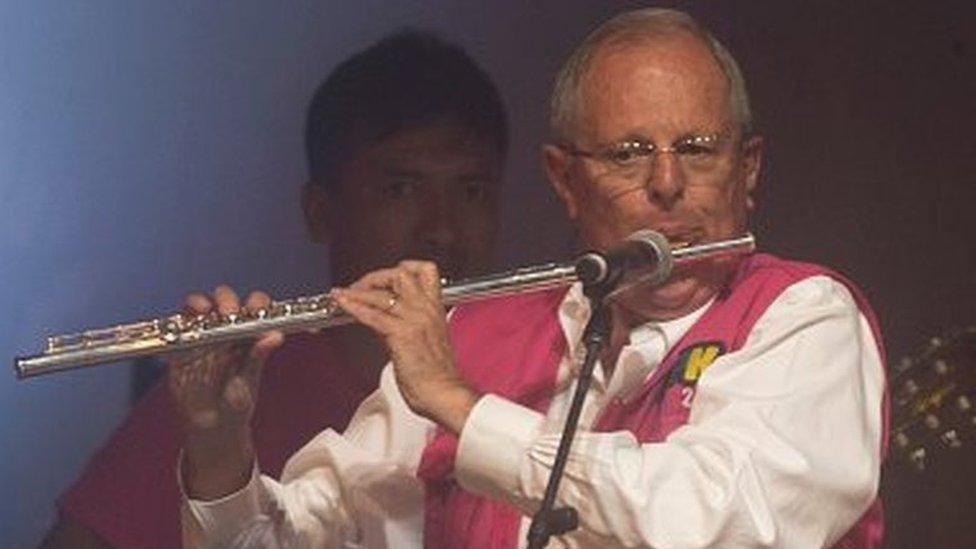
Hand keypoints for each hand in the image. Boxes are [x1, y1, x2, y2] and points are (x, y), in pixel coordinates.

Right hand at [167, 284, 283, 498]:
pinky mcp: (181, 346)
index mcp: (248, 334)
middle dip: (226, 300)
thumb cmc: (236, 402)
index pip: (254, 306)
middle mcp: (225, 329)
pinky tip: (185, 329)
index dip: (255, 303)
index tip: (256, 310)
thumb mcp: (249, 380)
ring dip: (199, 303)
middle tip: (228, 313)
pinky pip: (176, 327)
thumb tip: (275, 337)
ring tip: (203, 311)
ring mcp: (202, 335)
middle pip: (225, 299)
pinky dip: (179, 322)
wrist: (212, 426)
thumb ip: (258, 357)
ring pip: (198, 306)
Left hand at [332, 260, 477, 433]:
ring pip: (382, 293)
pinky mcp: (401, 334)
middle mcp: (426, 309)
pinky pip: (372, 314)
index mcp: (435, 309)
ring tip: (342, 293)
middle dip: (376, 277)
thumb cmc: (437, 376)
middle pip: (401, 274)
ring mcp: (414, 320)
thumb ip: (402, 325)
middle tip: (360, 287)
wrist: (445, 393)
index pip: (426, 271)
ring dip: (357, 291)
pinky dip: (353, 306)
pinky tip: (343, 304)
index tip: (386, 277)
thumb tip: (380, 318)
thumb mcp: (424, 341)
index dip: (404, 268)